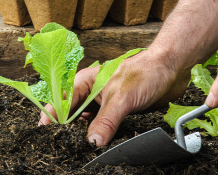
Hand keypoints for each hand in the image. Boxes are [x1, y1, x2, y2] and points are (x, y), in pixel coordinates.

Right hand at [38, 49, 190, 145]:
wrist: (173, 68)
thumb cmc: (146, 71)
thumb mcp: (121, 98)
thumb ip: (106, 122)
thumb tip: (92, 143)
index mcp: (85, 82)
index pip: (61, 101)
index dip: (51, 116)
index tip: (44, 133)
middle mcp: (92, 92)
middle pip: (72, 114)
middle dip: (67, 129)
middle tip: (63, 145)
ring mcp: (105, 103)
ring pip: (88, 123)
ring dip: (85, 134)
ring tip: (79, 149)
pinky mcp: (118, 112)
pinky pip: (104, 127)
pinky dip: (101, 136)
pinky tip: (100, 145)